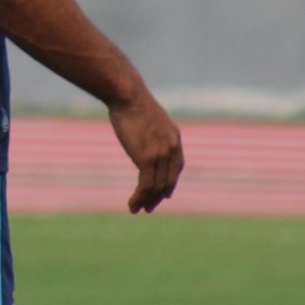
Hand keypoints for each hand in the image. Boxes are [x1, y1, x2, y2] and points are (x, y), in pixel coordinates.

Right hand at [108, 87, 183, 212]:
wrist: (127, 95)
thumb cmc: (131, 101)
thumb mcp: (147, 116)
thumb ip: (150, 129)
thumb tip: (141, 131)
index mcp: (174, 137)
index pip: (177, 167)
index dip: (170, 182)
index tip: (164, 194)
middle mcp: (172, 148)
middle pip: (169, 180)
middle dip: (159, 197)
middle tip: (149, 207)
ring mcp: (161, 154)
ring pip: (157, 186)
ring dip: (147, 201)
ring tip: (137, 209)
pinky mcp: (148, 158)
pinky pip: (146, 186)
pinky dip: (139, 198)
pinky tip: (132, 204)